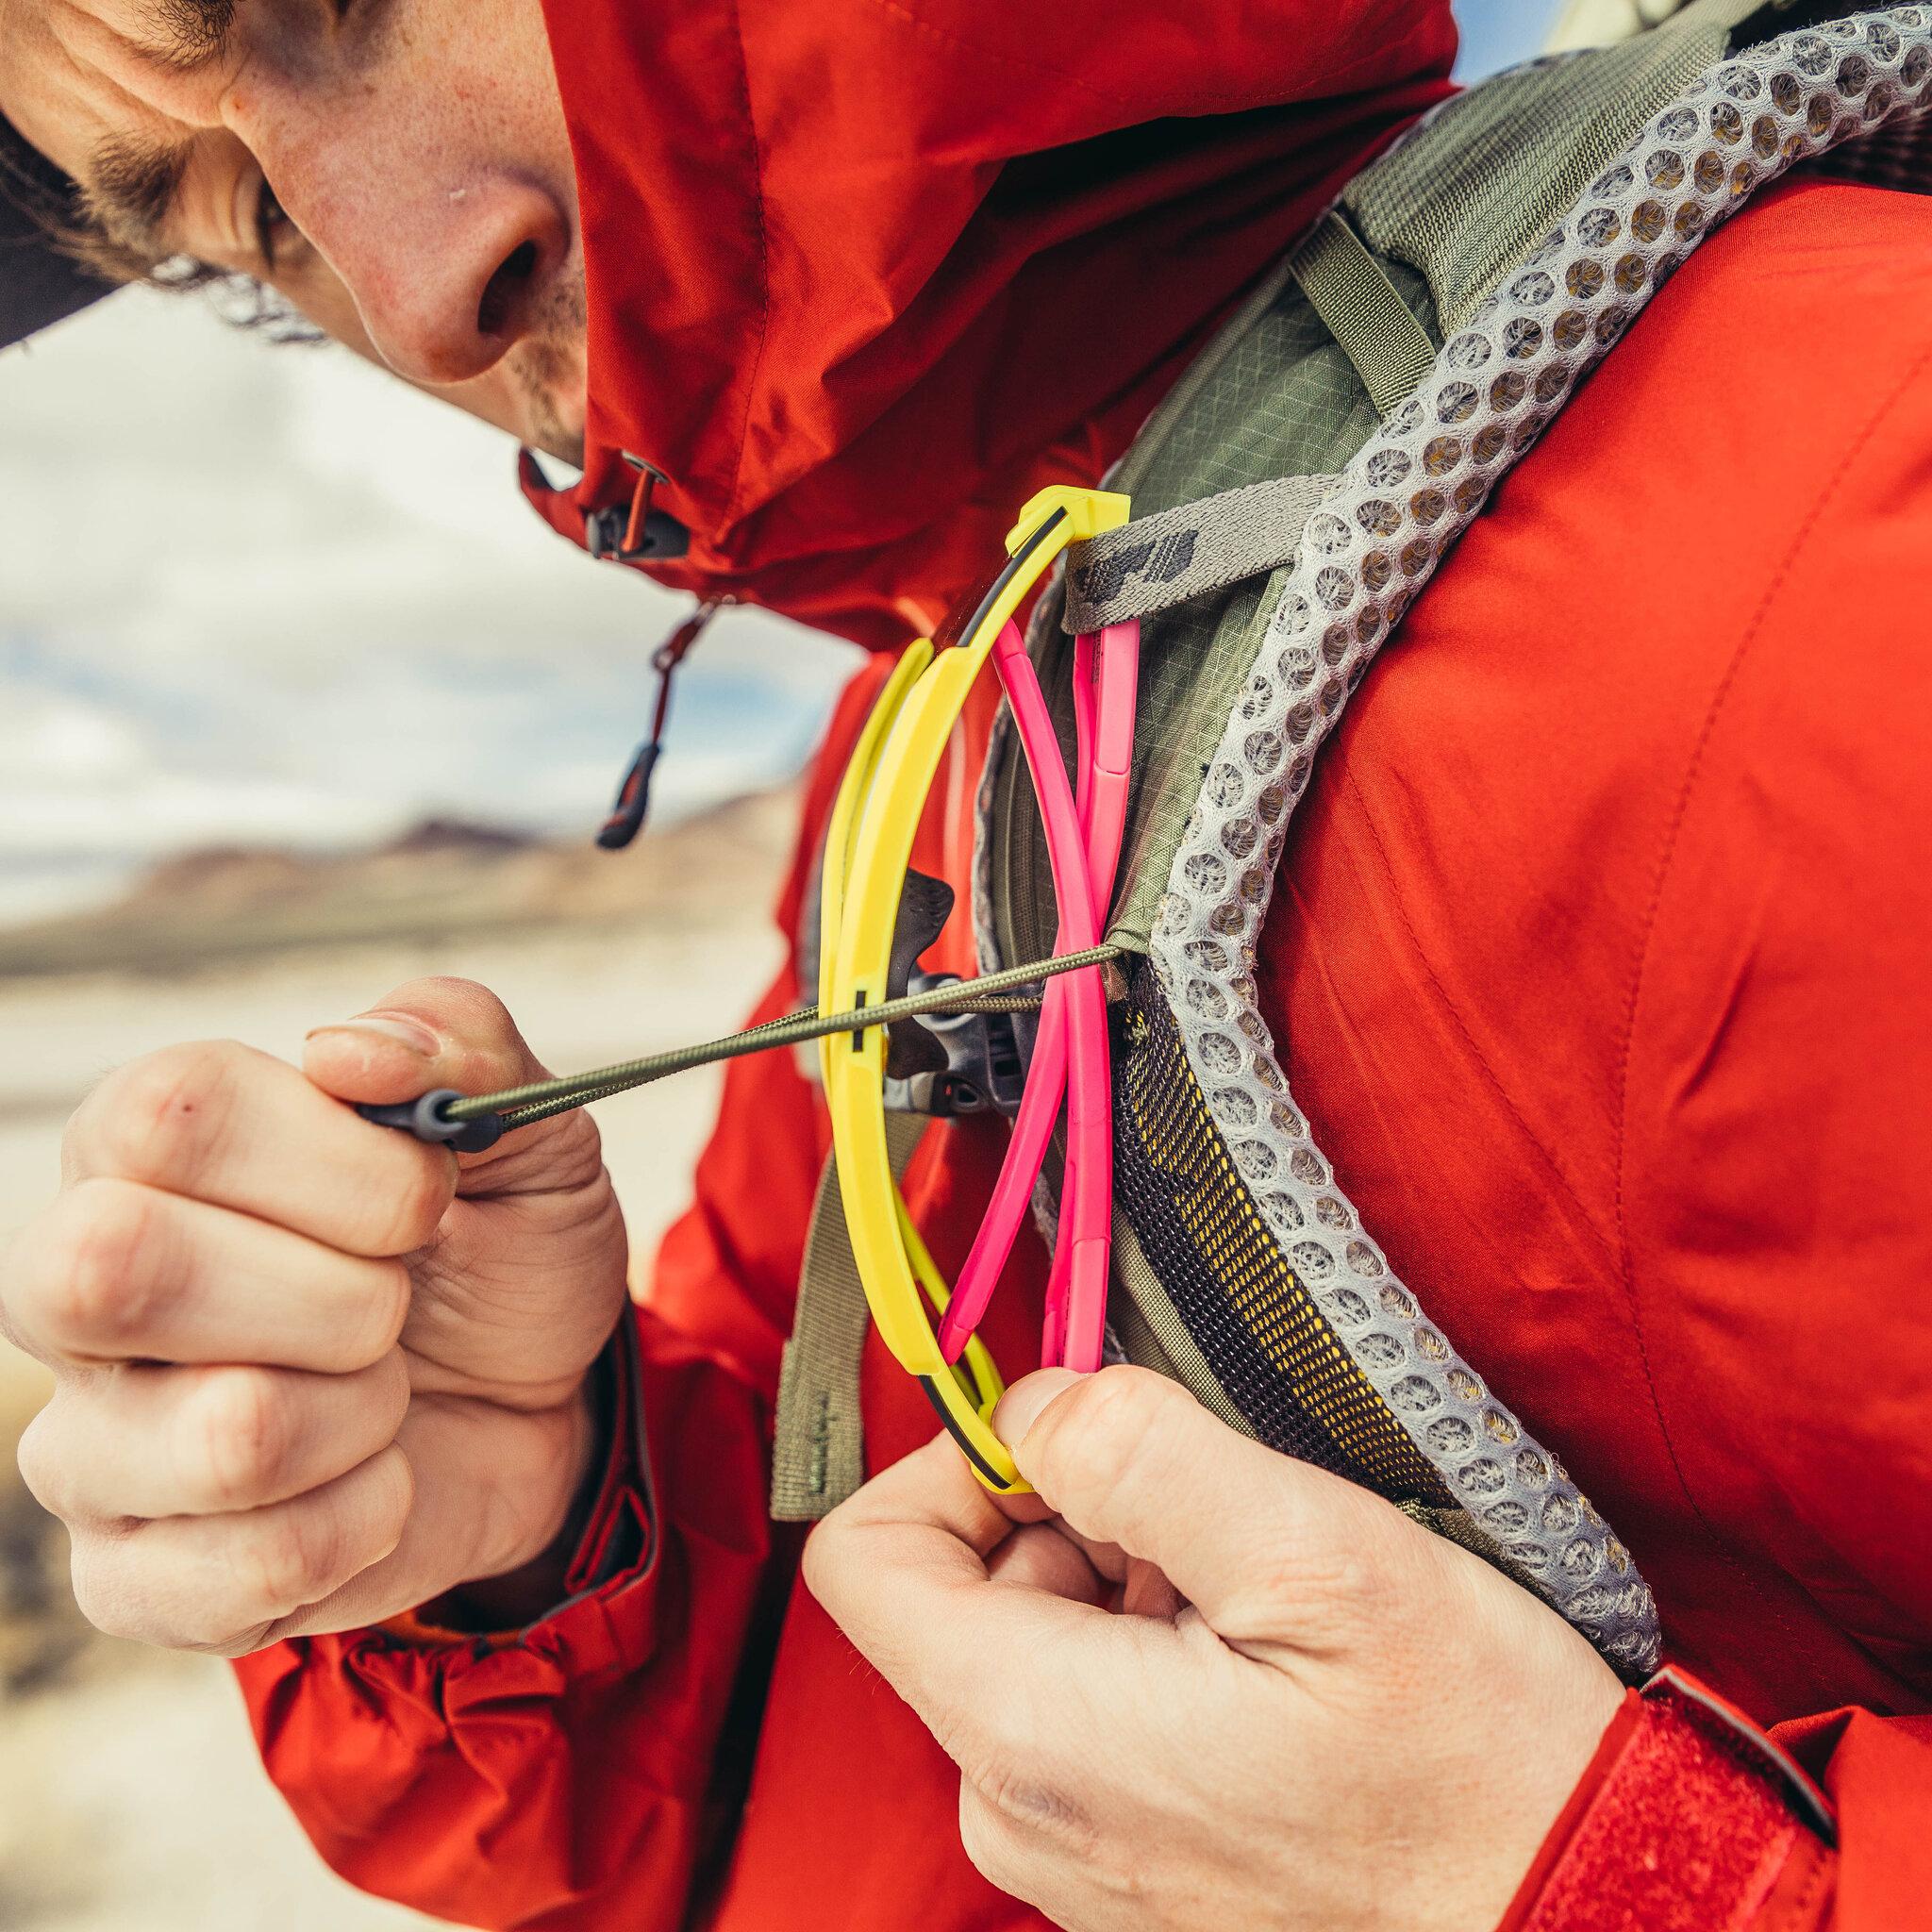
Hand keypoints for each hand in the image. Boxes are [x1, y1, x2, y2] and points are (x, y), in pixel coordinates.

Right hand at [2, 978, 627, 1654]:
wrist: (538, 1405)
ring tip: (385, 1392)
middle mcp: (74, 1287)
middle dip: (338, 1295)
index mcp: (149, 1147)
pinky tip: (376, 1485)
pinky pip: (245, 1571)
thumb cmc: (496, 1248)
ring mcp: (90, 1443)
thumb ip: (460, 1041)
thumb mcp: (524, 1125)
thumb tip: (349, 1051)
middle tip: (398, 1302)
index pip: (160, 1116)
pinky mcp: (133, 1577)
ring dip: (368, 1413)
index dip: (333, 1163)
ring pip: (221, 1437)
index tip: (428, 1195)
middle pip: (110, 1268)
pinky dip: (364, 1524)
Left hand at [806, 1366, 1623, 1931]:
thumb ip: (1137, 1451)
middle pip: (962, 1590)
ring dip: (1129, 1583)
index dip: (953, 1459)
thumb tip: (1035, 1402)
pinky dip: (1157, 1655)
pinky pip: (1089, 1716)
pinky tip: (1269, 1668)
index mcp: (1036, 1735)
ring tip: (1262, 1606)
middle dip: (1076, 1518)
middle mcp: (1024, 1812)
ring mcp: (1074, 1852)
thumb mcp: (1313, 1553)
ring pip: (1033, 1644)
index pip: (867, 1559)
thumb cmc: (1471, 1761)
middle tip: (1218, 1527)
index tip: (1069, 1438)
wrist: (1582, 1911)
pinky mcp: (1131, 1865)